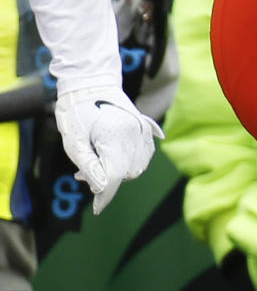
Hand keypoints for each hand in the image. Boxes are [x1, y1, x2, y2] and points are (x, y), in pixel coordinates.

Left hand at [54, 85, 163, 213]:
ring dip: (122, 170)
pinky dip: (137, 159)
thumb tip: (102, 189)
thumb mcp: (74, 142)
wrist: (89, 82)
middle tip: (83, 174)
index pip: (115, 177)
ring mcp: (142, 128)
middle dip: (109, 180)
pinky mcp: (144, 124)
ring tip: (98, 161)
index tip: (97, 209)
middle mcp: (134, 134)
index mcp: (115, 138)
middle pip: (128, 172)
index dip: (105, 196)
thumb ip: (89, 167)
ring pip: (139, 164)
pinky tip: (125, 158)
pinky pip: (148, 149)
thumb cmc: (76, 112)